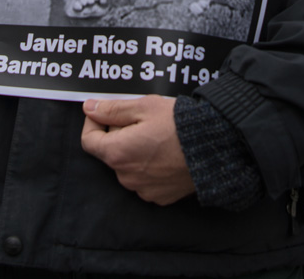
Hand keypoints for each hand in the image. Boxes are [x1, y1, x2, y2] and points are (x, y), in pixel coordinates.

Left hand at [81, 95, 195, 204]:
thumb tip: (89, 108)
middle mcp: (126, 176)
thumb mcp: (144, 107)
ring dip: (135, 151)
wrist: (214, 148)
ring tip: (158, 135)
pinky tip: (167, 152)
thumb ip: (112, 109)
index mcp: (117, 153)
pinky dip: (150, 166)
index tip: (105, 111)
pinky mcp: (159, 196)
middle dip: (119, 134)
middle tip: (142, 119)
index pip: (88, 140)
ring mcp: (143, 189)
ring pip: (129, 165)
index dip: (94, 122)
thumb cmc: (179, 125)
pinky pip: (146, 179)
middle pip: (111, 152)